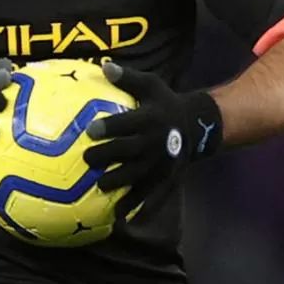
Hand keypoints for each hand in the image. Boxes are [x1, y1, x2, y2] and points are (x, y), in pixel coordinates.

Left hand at [83, 62, 221, 221]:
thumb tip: (104, 65)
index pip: (128, 123)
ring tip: (99, 187)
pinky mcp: (166, 179)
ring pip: (139, 175)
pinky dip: (138, 207)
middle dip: (109, 155)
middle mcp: (157, 143)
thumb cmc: (164, 103)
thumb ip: (128, 77)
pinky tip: (121, 218)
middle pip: (130, 151)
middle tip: (87, 159)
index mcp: (150, 119)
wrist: (196, 127)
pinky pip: (153, 196)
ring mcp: (162, 164)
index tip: (89, 129)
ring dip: (120, 182)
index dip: (110, 127)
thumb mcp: (151, 85)